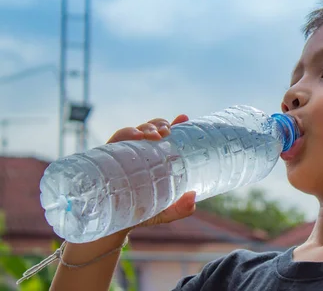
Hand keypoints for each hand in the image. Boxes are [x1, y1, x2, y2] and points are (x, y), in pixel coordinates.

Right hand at [106, 114, 196, 229]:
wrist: (110, 228)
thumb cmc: (138, 214)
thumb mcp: (163, 211)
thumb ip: (179, 208)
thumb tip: (193, 200)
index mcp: (152, 160)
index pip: (164, 138)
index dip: (174, 124)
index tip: (184, 118)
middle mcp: (137, 154)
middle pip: (149, 130)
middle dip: (159, 125)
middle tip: (167, 132)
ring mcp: (122, 155)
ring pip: (133, 132)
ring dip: (145, 128)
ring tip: (154, 134)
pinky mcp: (106, 159)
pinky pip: (115, 140)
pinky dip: (125, 134)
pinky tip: (136, 137)